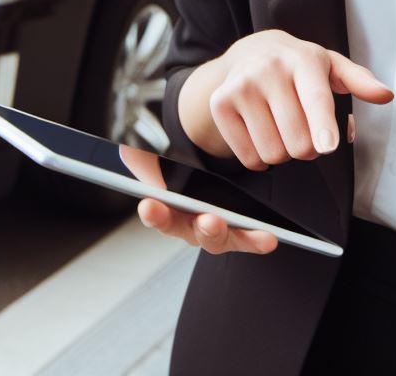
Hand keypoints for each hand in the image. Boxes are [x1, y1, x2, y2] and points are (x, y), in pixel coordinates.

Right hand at [131, 145, 278, 254]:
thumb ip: (143, 160)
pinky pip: (246, 239)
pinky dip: (256, 241)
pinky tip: (268, 238)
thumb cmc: (177, 177)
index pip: (157, 214)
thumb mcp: (157, 163)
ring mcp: (212, 232)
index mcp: (166, 211)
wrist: (204, 184)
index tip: (149, 206)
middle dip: (197, 226)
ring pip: (216, 237)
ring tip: (229, 223)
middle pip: (189, 230)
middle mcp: (188, 226)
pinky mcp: (236, 233)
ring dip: (223, 232)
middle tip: (206, 219)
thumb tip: (127, 153)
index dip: (154, 213)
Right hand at [209, 29, 392, 171]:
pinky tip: (261, 134)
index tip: (327, 144)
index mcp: (303, 59)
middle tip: (304, 130)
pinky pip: (248, 157)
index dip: (322, 125)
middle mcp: (269, 69)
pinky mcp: (220, 103)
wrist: (249, 53)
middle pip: (298, 141)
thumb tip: (385, 94)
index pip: (315, 98)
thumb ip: (359, 81)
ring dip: (283, 153)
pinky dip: (259, 158)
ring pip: (273, 153)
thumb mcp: (330, 66)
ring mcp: (241, 86)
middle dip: (308, 147)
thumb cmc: (296, 66)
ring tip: (282, 129)